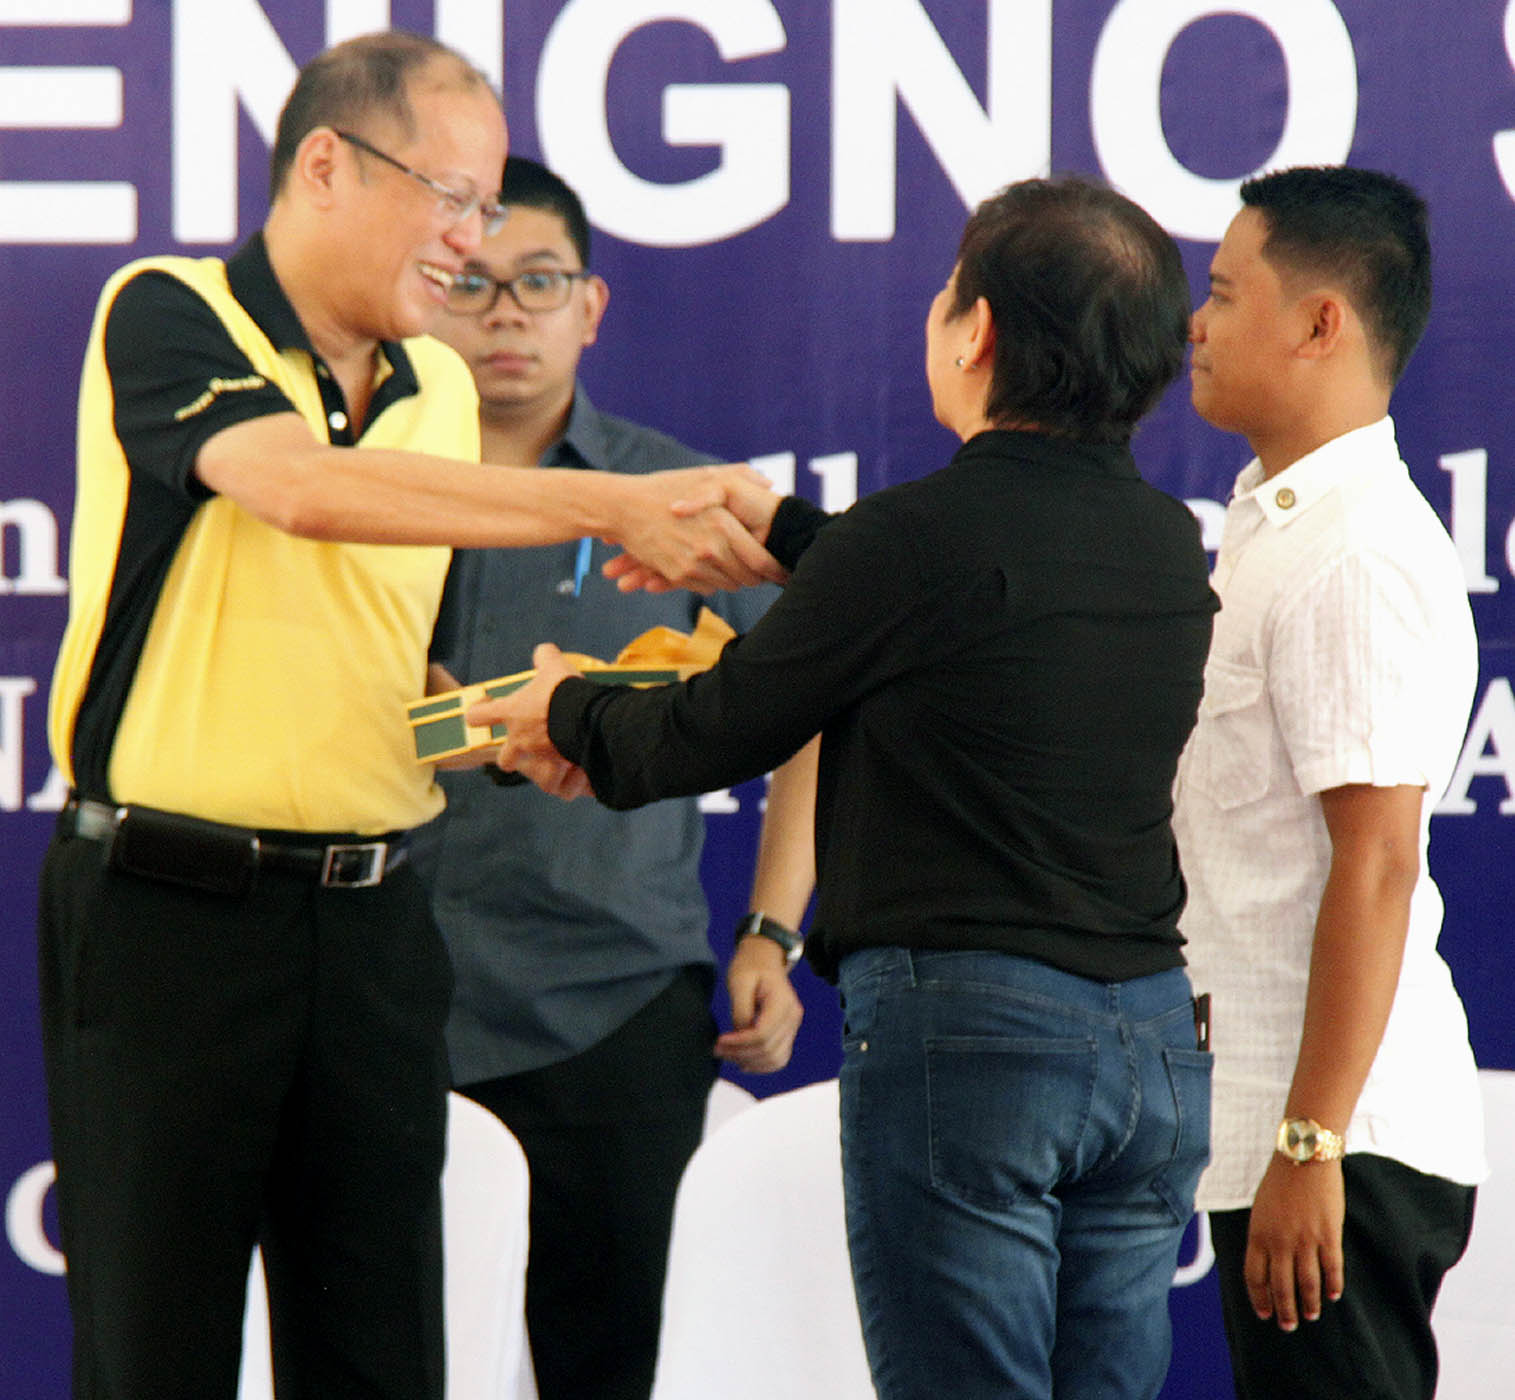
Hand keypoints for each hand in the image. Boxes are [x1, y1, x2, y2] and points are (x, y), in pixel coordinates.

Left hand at [465, 644, 591, 800]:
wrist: (588, 718)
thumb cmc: (564, 691)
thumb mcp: (553, 665)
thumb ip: (544, 657)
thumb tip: (543, 652)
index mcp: (512, 714)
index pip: (478, 716)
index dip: (478, 713)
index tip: (484, 709)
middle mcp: (520, 741)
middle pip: (504, 759)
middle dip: (511, 756)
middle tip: (526, 746)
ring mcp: (539, 761)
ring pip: (534, 775)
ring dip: (543, 771)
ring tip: (559, 763)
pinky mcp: (560, 774)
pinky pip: (563, 787)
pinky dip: (570, 783)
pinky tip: (580, 775)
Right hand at [606, 466, 785, 594]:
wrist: (624, 508)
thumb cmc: (665, 489)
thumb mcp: (704, 475)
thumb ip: (740, 475)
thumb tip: (769, 481)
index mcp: (723, 525)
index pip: (761, 560)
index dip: (774, 568)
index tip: (780, 570)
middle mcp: (711, 549)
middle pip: (747, 577)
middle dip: (756, 576)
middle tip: (762, 572)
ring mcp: (693, 565)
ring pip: (727, 584)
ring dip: (733, 579)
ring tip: (735, 567)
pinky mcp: (677, 576)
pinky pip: (705, 588)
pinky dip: (710, 581)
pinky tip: (709, 567)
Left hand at [716, 935, 803, 1072]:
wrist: (765, 957)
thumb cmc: (750, 966)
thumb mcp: (740, 981)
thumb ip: (741, 1009)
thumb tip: (741, 1034)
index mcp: (782, 1002)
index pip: (762, 1034)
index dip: (739, 1043)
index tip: (720, 1040)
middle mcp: (793, 1016)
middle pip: (769, 1049)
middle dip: (741, 1054)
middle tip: (717, 1050)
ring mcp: (793, 1026)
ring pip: (776, 1059)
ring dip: (751, 1063)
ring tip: (728, 1055)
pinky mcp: (788, 1032)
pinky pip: (779, 1057)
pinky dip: (761, 1064)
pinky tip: (743, 1060)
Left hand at [1243, 1155, 1346, 1329]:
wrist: (1304, 1156)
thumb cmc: (1280, 1180)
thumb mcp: (1260, 1208)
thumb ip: (1263, 1236)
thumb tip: (1268, 1263)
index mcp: (1258, 1234)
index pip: (1255, 1277)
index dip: (1260, 1298)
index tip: (1264, 1313)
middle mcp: (1279, 1241)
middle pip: (1281, 1287)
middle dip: (1285, 1311)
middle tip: (1289, 1326)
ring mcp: (1305, 1240)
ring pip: (1307, 1284)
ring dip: (1309, 1304)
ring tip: (1312, 1316)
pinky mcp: (1328, 1235)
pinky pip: (1331, 1268)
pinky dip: (1333, 1285)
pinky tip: (1333, 1295)